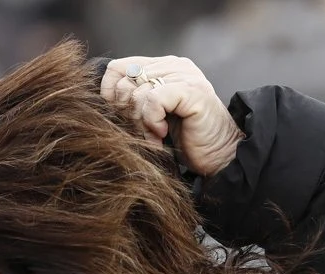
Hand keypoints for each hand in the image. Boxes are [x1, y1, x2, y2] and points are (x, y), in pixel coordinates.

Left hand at [100, 56, 244, 176]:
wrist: (220, 155)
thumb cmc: (186, 140)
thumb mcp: (153, 117)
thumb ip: (135, 102)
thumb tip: (104, 99)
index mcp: (163, 67)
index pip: (118, 69)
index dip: (110, 95)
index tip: (121, 118)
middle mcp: (173, 66)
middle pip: (125, 82)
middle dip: (127, 114)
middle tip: (142, 132)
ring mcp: (184, 76)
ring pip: (138, 93)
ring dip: (141, 123)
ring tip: (154, 137)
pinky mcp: (191, 91)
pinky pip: (153, 100)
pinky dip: (151, 121)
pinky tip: (161, 134)